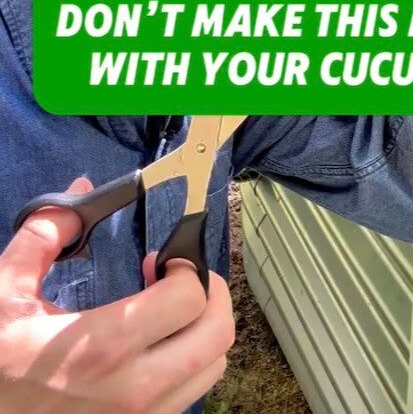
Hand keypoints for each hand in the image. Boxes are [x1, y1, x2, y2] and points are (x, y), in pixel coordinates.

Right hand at [0, 178, 234, 412]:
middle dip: (211, 295)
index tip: (165, 259)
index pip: (189, 298)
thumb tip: (81, 191)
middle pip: (218, 334)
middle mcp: (131, 389)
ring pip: (212, 368)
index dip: (187, 268)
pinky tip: (155, 349)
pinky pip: (188, 395)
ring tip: (171, 314)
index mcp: (101, 348)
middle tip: (183, 280)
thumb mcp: (2, 295)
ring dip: (204, 332)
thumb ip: (43, 238)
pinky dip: (188, 365)